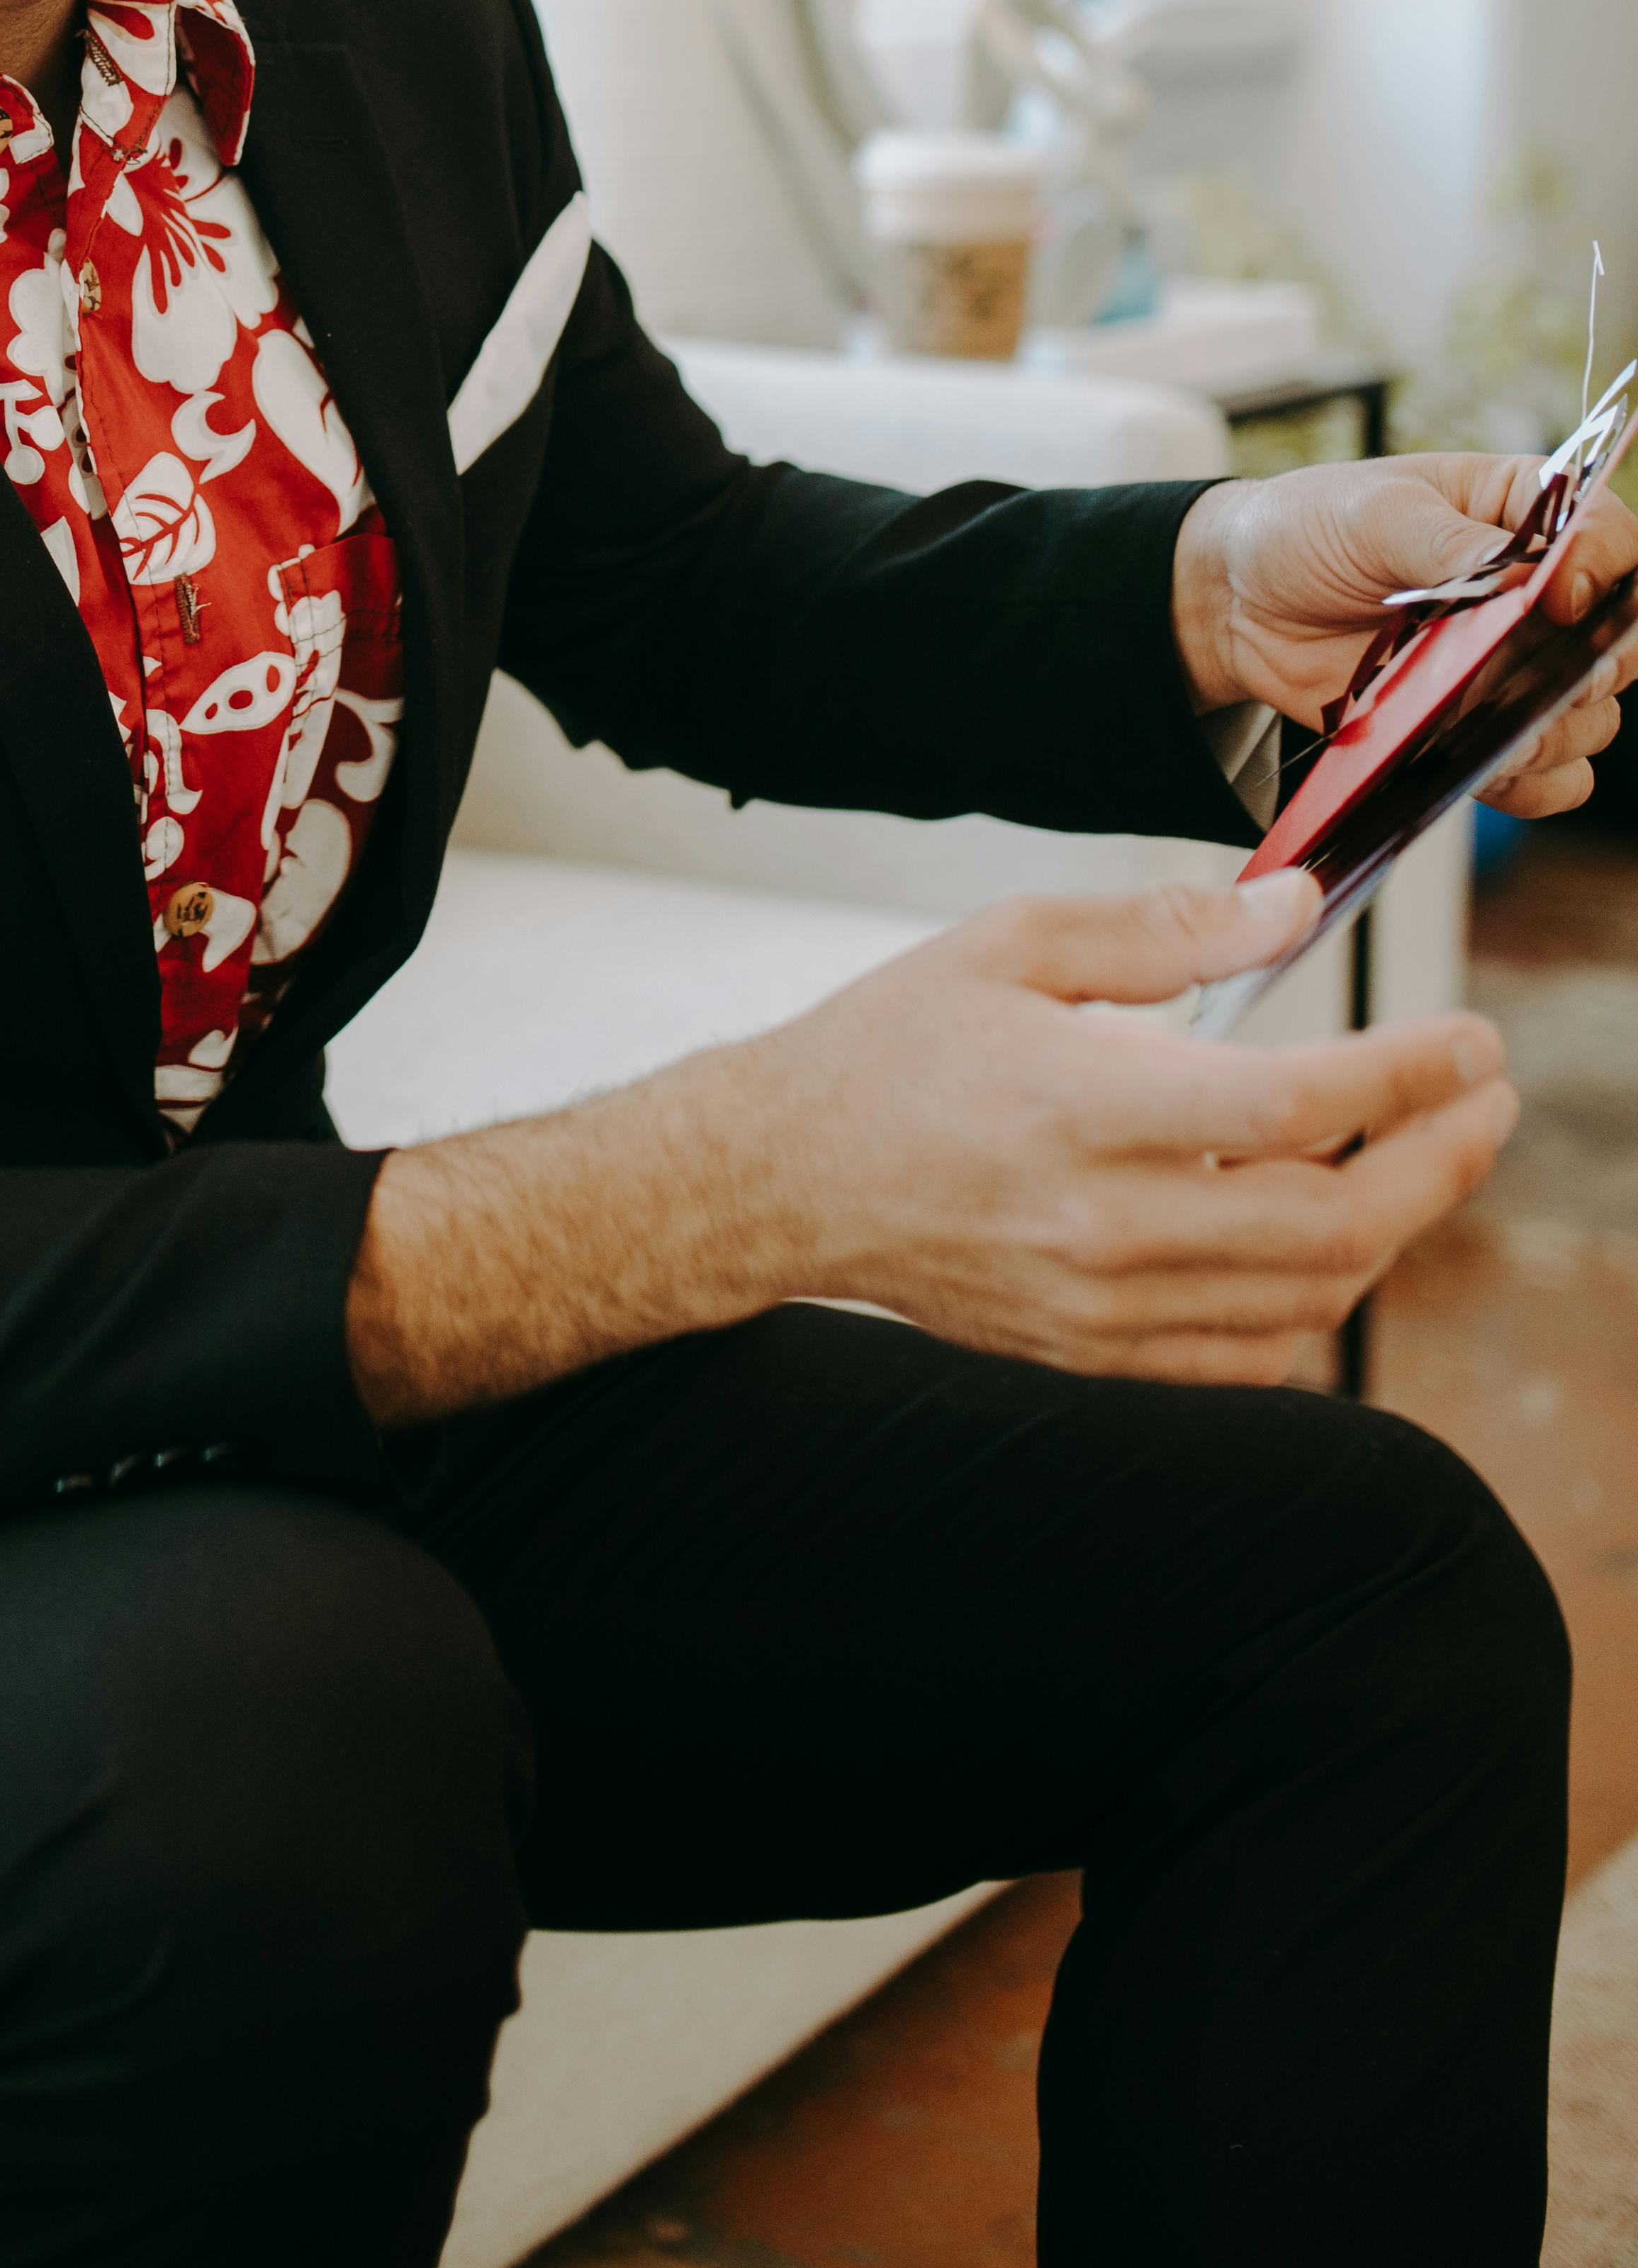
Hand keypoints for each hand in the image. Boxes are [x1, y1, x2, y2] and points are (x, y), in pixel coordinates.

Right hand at [344, 871, 1516, 1422]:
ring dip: (1395, 1230)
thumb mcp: (1009, 943)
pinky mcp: (1092, 1353)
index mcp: (1081, 1104)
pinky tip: (1342, 1245)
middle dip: (1439, 1161)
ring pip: (1306, 1297)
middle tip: (1487, 1102)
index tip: (1469, 1040)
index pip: (1296, 1105)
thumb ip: (1159, 928)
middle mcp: (1101, 1221)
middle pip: (1330, 1219)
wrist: (780, 1179)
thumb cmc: (890, 1047)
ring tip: (1430, 1160)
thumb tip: (1289, 910)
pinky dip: (1320, 1309)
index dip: (1409, 1075)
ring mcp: (1099, 1304)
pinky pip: (1248, 1357)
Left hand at [1173, 450, 1635, 812]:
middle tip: (1517, 669)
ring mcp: (1511, 667)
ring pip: (1591, 720)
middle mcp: (1536, 596)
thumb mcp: (1377, 513)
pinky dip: (1530, 781)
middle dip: (1583, 668)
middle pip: (1617, 645)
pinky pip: (1548, 778)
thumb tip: (1533, 581)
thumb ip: (1458, 547)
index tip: (1558, 599)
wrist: (1238, 601)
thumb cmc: (1306, 530)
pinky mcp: (1478, 726)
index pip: (1610, 540)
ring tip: (1474, 710)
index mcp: (1524, 514)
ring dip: (1550, 728)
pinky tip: (1482, 761)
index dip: (1603, 572)